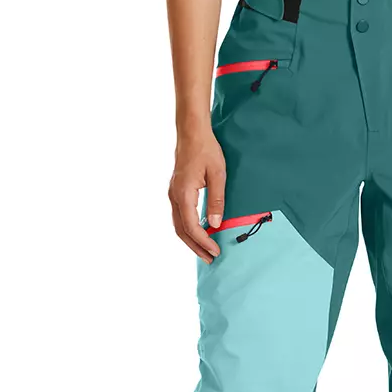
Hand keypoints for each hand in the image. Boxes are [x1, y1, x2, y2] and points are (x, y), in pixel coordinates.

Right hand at [170, 127, 226, 262]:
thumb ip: (216, 200)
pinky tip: (199, 232)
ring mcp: (173, 194)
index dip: (203, 242)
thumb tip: (215, 224)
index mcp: (183, 194)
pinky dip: (188, 229)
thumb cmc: (206, 150)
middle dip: (195, 247)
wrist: (192, 133)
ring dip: (191, 240)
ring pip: (178, 224)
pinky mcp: (176, 191)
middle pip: (181, 230)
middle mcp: (174, 196)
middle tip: (210, 259)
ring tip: (205, 250)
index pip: (191, 226)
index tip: (215, 251)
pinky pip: (179, 216)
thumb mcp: (217, 174)